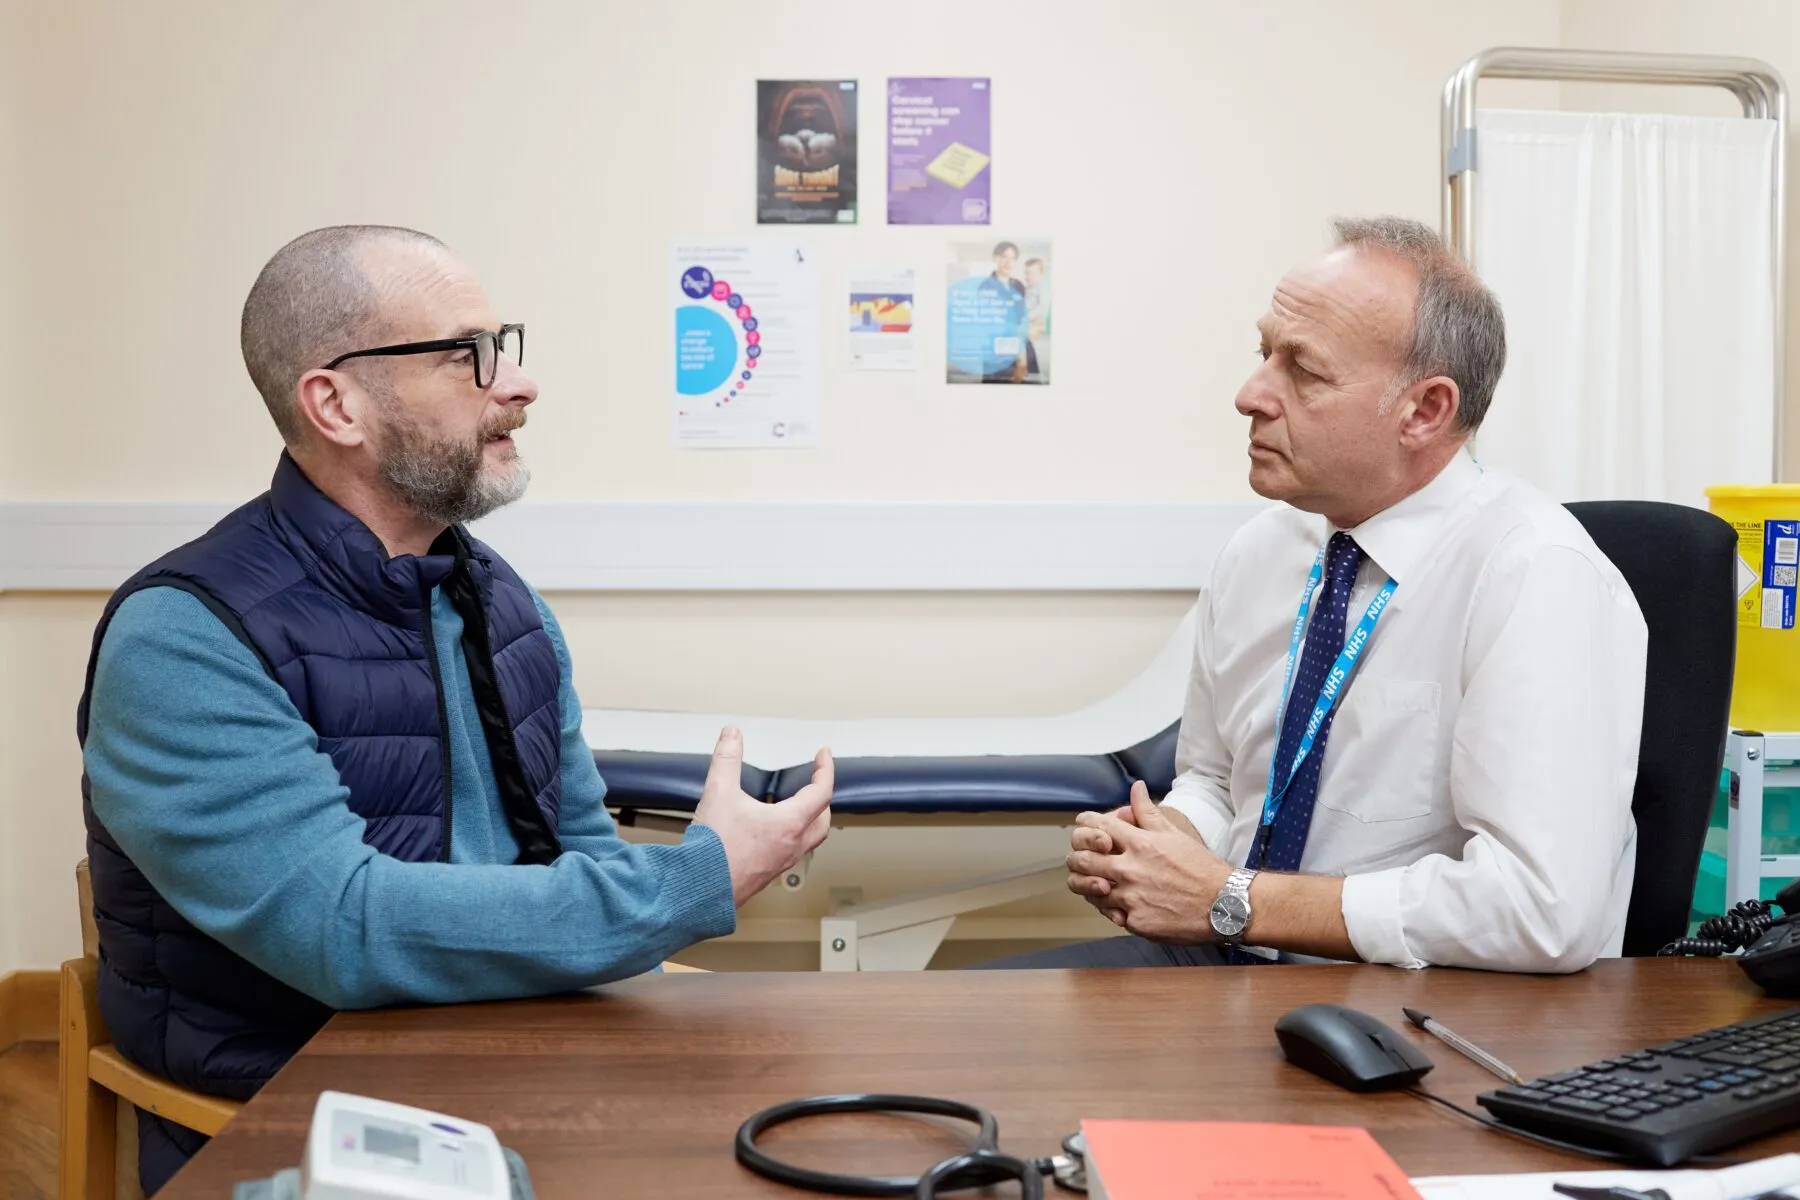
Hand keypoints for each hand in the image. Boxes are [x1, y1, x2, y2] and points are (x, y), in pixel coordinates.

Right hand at [692, 726, 833, 905]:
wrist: (699, 890)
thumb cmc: (713, 850)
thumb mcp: (718, 793)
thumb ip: (726, 759)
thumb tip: (732, 735)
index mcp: (789, 824)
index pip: (821, 792)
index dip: (825, 769)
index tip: (823, 755)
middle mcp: (791, 845)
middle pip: (823, 821)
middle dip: (822, 798)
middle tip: (815, 782)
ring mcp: (780, 863)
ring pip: (809, 840)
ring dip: (810, 821)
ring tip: (797, 807)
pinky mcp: (766, 874)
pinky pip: (790, 853)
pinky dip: (791, 837)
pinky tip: (770, 832)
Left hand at [1066, 782, 1229, 941]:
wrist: (1224, 905)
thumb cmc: (1201, 868)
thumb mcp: (1174, 834)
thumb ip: (1148, 812)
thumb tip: (1135, 788)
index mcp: (1139, 843)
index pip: (1094, 826)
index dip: (1085, 826)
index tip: (1086, 830)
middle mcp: (1131, 869)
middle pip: (1082, 860)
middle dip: (1078, 858)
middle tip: (1083, 860)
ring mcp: (1131, 897)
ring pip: (1089, 889)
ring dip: (1090, 885)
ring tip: (1099, 883)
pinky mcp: (1136, 922)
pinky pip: (1109, 914)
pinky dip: (1110, 908)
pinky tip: (1119, 904)